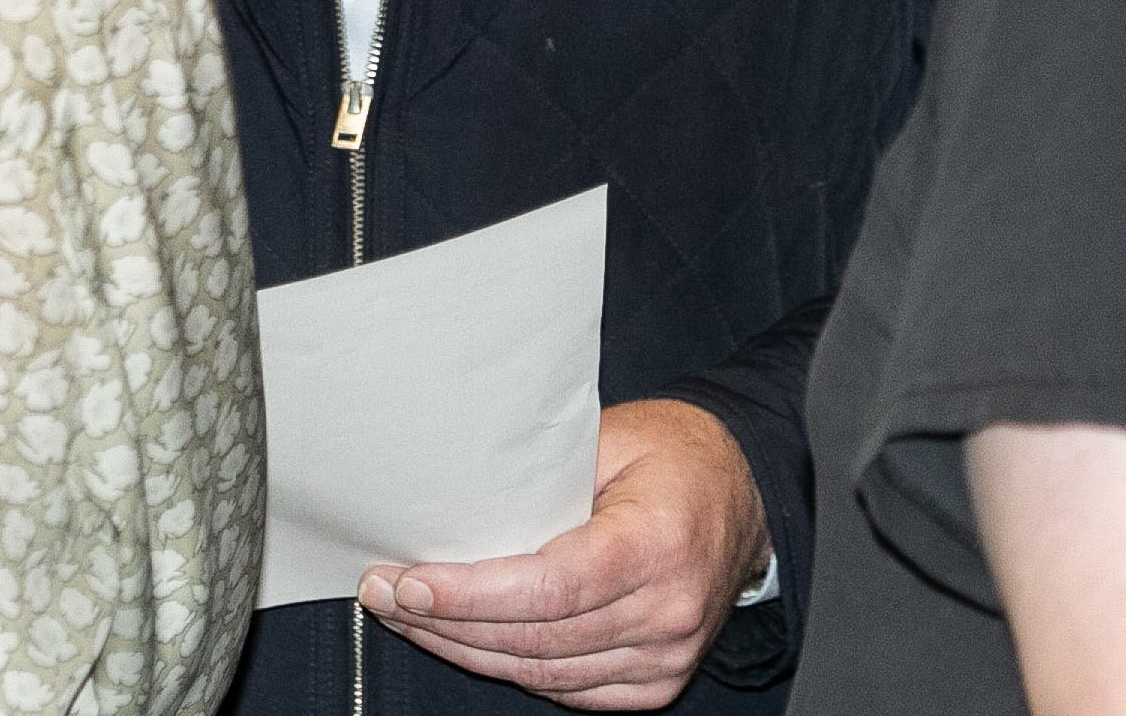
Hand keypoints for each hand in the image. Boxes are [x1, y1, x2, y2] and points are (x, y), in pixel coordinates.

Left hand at [358, 398, 770, 709]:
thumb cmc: (673, 455)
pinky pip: (566, 689)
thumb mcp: (610, 436)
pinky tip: (462, 640)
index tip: (407, 582)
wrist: (744, 495)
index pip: (550, 588)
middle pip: (535, 639)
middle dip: (445, 621)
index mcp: (659, 544)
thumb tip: (449, 495)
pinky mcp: (654, 682)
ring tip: (406, 616)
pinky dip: (508, 668)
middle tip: (381, 593)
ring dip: (464, 649)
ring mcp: (665, 657)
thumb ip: (541, 472)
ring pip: (541, 672)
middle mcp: (667, 612)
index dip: (471, 594)